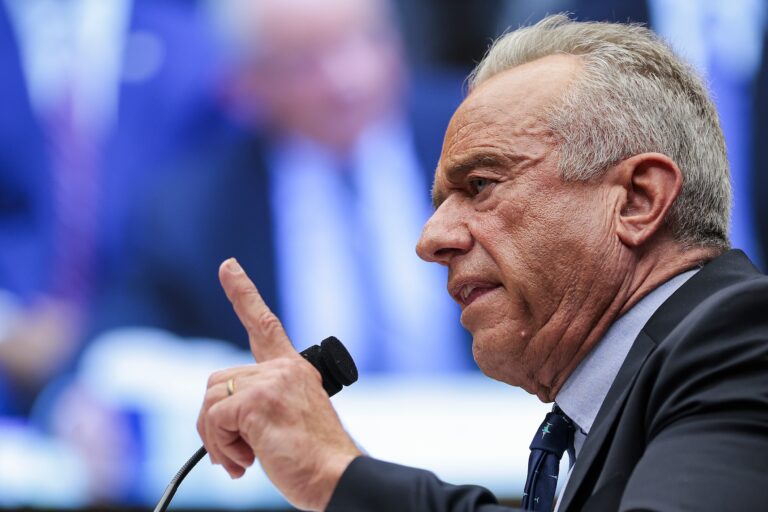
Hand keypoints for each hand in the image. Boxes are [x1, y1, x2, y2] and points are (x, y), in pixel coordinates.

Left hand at [197, 258, 361, 510]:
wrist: (336, 477)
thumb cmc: (314, 459)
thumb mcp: (288, 419)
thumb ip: (262, 403)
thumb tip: (219, 417)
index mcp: (294, 369)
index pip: (265, 324)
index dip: (243, 293)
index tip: (228, 266)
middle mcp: (284, 369)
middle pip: (217, 381)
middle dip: (215, 422)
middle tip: (235, 453)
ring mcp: (271, 381)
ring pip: (210, 401)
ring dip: (216, 439)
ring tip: (243, 461)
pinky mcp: (257, 401)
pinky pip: (214, 420)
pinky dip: (220, 448)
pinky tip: (246, 463)